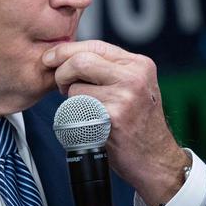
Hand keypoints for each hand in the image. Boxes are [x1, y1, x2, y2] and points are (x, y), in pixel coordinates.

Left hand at [42, 40, 189, 205]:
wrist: (155, 160)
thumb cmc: (138, 124)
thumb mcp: (133, 87)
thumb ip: (107, 68)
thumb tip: (66, 54)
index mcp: (139, 64)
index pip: (94, 45)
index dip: (66, 51)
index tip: (50, 58)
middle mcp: (134, 76)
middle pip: (80, 60)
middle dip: (61, 72)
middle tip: (61, 86)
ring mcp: (125, 96)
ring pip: (75, 86)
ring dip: (72, 100)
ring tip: (87, 111)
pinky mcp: (113, 116)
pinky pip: (77, 108)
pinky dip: (76, 115)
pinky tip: (91, 124)